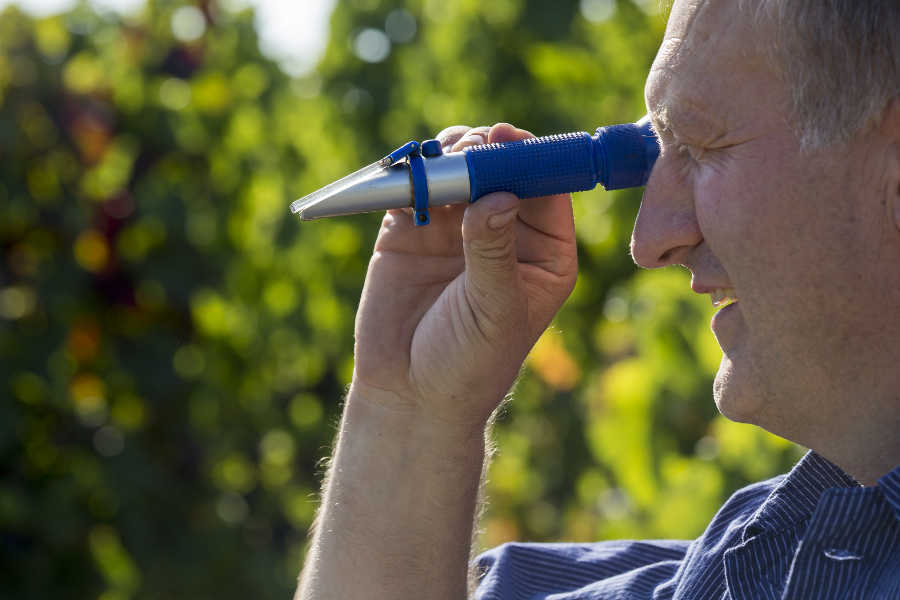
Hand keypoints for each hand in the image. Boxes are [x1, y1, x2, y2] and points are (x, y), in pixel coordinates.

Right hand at [352, 123, 577, 430]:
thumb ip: (493, 251)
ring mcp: (455, 227)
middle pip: (501, 169)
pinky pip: (413, 187)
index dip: (529, 157)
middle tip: (466, 148)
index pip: (546, 189)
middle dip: (485, 150)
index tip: (504, 138)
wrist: (408, 395)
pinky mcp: (410, 229)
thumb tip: (497, 193)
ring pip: (457, 169)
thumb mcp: (493, 310)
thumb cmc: (469, 364)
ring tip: (439, 158)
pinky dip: (409, 172)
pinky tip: (407, 171)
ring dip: (448, 154)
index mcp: (544, 253)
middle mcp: (503, 231)